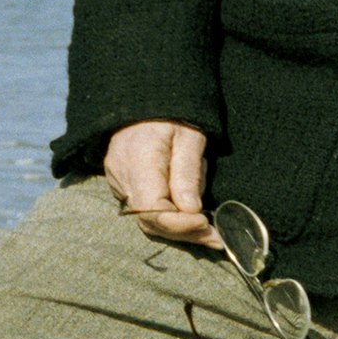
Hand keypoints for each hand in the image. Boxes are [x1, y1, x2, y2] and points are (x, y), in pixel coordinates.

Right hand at [103, 119, 213, 241]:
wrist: (144, 99)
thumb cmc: (171, 115)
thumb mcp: (190, 136)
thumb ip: (188, 173)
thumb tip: (191, 211)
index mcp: (139, 160)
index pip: (152, 209)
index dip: (179, 224)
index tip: (206, 224)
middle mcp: (122, 176)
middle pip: (150, 221)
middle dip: (185, 232)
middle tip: (218, 239)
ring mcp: (119, 182)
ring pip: (148, 219)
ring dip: (180, 228)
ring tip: (210, 231)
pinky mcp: (122, 185)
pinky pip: (146, 208)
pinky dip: (170, 217)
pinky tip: (190, 216)